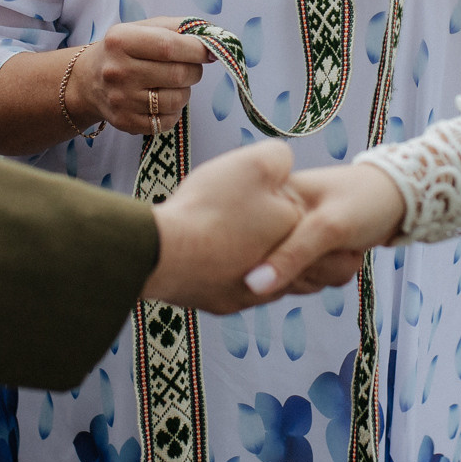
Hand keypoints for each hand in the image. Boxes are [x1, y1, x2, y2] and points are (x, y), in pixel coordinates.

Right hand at [72, 16, 208, 136]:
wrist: (88, 81)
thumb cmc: (125, 50)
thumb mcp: (142, 28)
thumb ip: (176, 27)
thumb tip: (213, 37)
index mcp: (121, 40)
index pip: (169, 46)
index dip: (197, 50)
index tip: (209, 51)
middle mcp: (117, 70)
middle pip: (178, 75)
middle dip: (195, 71)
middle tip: (191, 67)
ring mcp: (120, 100)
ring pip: (177, 100)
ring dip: (185, 91)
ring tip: (173, 84)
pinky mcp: (125, 122)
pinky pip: (166, 122)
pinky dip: (173, 112)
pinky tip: (162, 100)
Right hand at [143, 144, 303, 312]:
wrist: (163, 252)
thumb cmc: (210, 207)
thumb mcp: (256, 163)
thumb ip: (280, 158)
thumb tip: (283, 165)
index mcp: (297, 233)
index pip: (295, 206)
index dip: (271, 191)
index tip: (248, 188)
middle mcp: (283, 270)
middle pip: (275, 237)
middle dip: (258, 223)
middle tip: (228, 207)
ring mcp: (253, 292)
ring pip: (254, 261)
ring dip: (240, 248)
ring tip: (213, 227)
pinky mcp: (224, 303)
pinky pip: (227, 280)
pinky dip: (217, 266)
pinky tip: (200, 250)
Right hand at [241, 162, 408, 296]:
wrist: (396, 197)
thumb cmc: (365, 200)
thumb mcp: (329, 227)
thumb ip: (291, 255)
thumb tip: (253, 286)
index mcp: (268, 199)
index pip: (251, 247)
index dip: (279, 259)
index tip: (316, 246)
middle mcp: (270, 217)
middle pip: (270, 269)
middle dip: (310, 267)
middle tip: (337, 242)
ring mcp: (284, 235)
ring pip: (288, 280)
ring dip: (322, 273)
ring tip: (343, 245)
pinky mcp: (298, 250)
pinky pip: (301, 281)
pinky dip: (325, 276)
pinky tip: (339, 254)